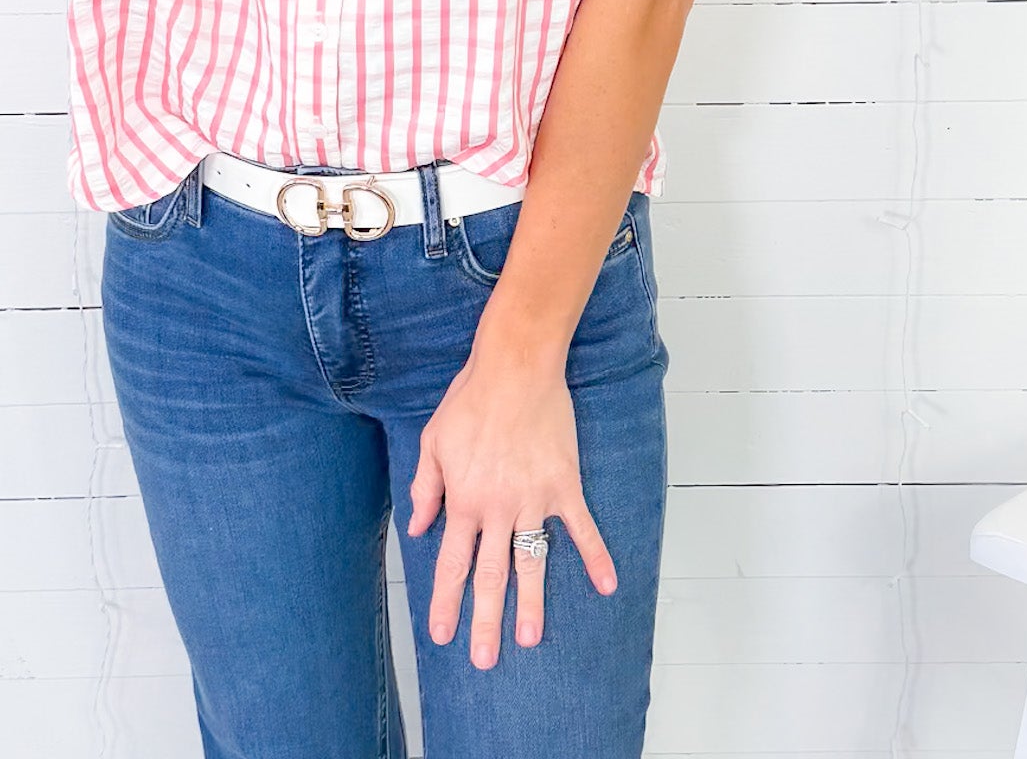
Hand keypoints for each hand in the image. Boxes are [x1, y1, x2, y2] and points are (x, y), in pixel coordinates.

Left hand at [405, 346, 617, 668]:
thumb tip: (420, 528)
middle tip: (484, 659)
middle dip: (485, 621)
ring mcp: (532, 499)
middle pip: (490, 575)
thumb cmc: (470, 399)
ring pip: (531, 561)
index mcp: (463, 499)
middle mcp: (496, 508)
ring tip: (529, 639)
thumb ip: (425, 488)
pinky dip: (596, 556)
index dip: (446, 601)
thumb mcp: (433, 440)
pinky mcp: (563, 485)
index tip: (442, 634)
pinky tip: (606, 585)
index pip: (451, 562)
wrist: (515, 367)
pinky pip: (581, 528)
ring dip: (531, 604)